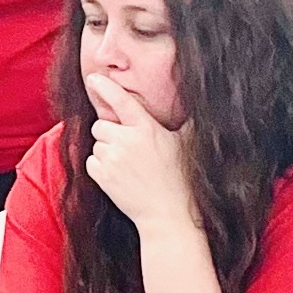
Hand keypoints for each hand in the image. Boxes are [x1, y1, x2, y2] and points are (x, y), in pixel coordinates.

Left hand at [83, 73, 197, 233]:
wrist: (167, 215)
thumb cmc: (180, 179)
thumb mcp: (186, 144)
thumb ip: (185, 122)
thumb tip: (201, 102)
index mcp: (146, 129)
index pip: (121, 100)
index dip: (105, 87)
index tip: (94, 78)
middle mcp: (126, 140)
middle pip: (101, 124)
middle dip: (110, 132)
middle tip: (128, 147)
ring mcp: (112, 158)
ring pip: (96, 143)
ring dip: (106, 150)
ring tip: (128, 165)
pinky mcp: (102, 176)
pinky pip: (91, 162)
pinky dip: (100, 167)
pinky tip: (119, 175)